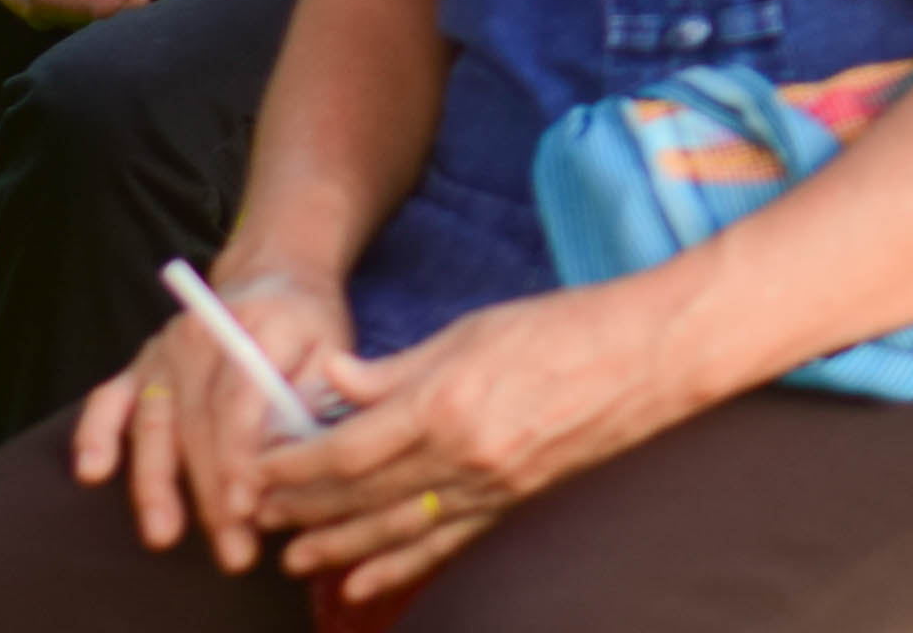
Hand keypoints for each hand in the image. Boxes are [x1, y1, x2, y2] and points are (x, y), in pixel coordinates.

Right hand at [75, 264, 354, 571]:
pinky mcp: (140, 364)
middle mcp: (206, 334)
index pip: (242, 398)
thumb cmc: (311, 327)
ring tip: (165, 535)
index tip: (246, 505)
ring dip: (158, 484)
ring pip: (155, 423)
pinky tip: (93, 473)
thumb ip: (316, 396)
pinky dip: (95, 434)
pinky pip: (108, 400)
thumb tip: (292, 457)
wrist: (276, 277)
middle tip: (231, 545)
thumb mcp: (336, 350)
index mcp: (264, 325)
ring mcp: (166, 349)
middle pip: (199, 423)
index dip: (240, 455)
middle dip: (211, 491)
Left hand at [256, 284, 699, 603]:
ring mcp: (490, 486)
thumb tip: (333, 380)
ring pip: (394, 527)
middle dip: (303, 507)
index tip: (261, 469)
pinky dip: (398, 566)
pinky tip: (360, 584)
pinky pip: (445, 543)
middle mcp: (461, 454)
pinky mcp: (513, 502)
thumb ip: (398, 366)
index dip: (294, 465)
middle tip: (261, 516)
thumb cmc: (566, 327)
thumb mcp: (473, 329)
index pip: (345, 448)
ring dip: (337, 545)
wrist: (651, 354)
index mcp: (444, 402)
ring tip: (295, 559)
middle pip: (360, 493)